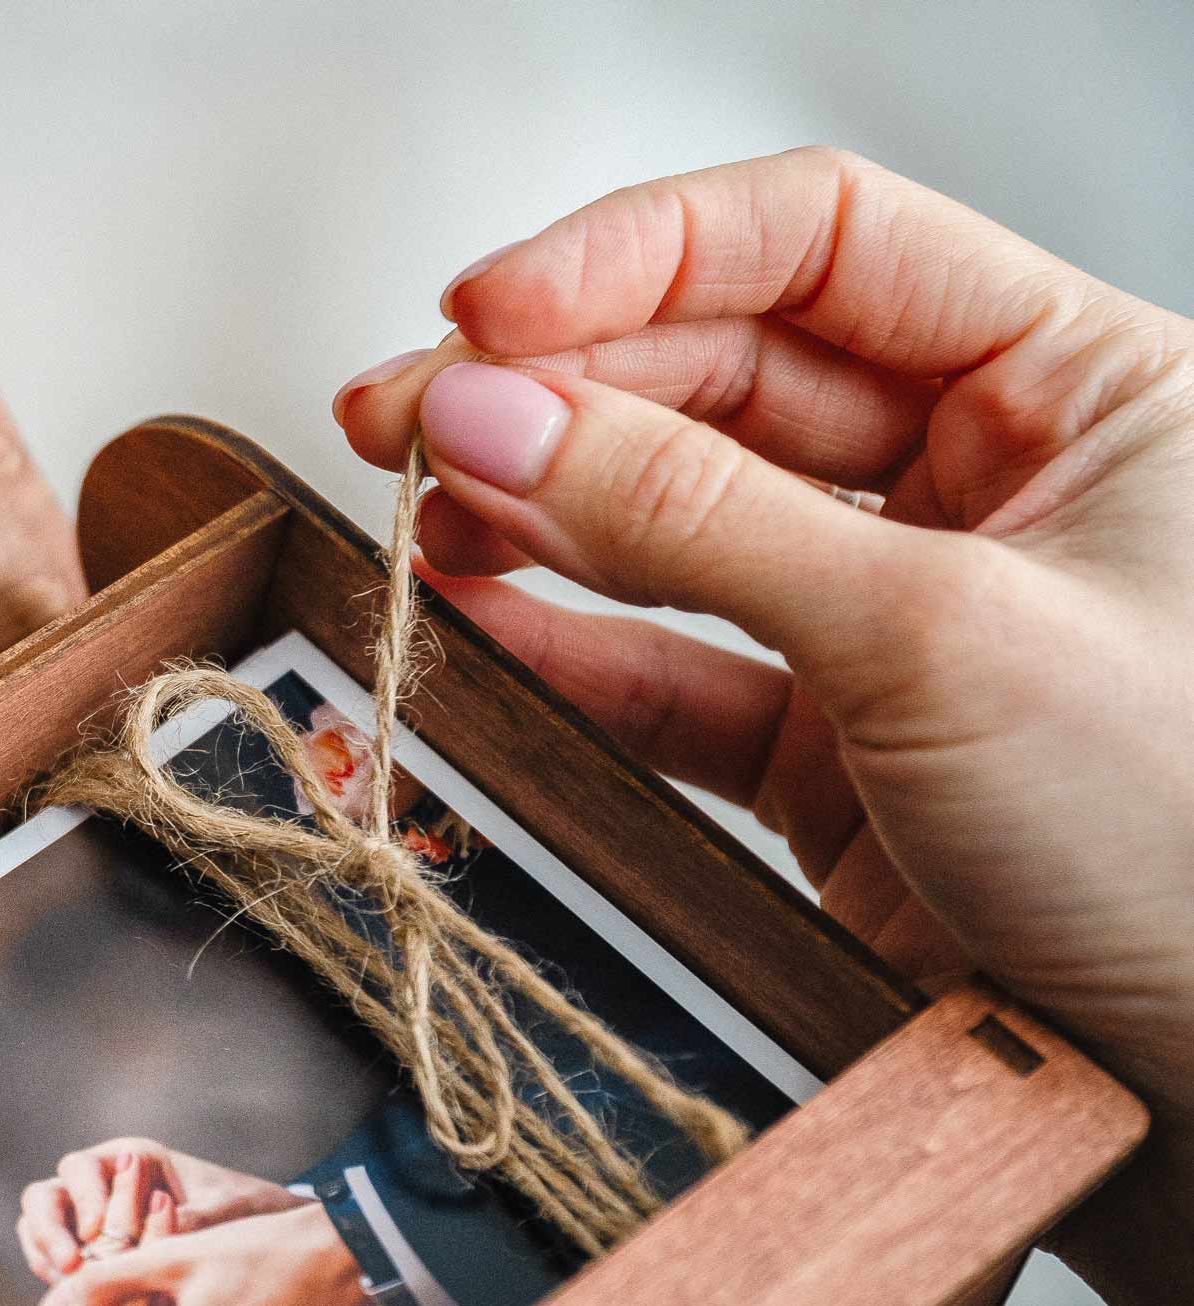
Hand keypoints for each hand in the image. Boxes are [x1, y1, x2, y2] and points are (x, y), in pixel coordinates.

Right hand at [16, 1137, 300, 1280]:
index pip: (80, 1169)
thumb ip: (195, 1218)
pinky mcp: (90, 1255)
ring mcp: (90, 1220)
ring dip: (44, 1256)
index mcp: (131, 1158)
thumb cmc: (246, 1214)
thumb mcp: (227, 1212)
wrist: (260, 1246)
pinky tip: (75, 1302)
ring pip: (39, 1228)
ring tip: (66, 1289)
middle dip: (49, 1230)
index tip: (100, 1234)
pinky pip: (54, 1261)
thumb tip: (168, 1223)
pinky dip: (56, 1278)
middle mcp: (102, 1184)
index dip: (83, 1199)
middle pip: (46, 1197)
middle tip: (71, 1267)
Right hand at [334, 148, 1193, 1305]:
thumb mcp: (936, 636)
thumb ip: (697, 515)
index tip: (492, 309)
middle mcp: (987, 483)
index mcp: (1077, 385)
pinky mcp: (830, 750)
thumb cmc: (1184, 844)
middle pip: (724, 374)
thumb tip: (496, 414)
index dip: (644, 255)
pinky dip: (564, 646)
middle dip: (555, 391)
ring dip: (538, 510)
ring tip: (420, 515)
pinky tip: (475, 618)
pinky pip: (669, 668)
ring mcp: (895, 617)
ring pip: (679, 517)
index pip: (824, 243)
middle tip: (409, 417)